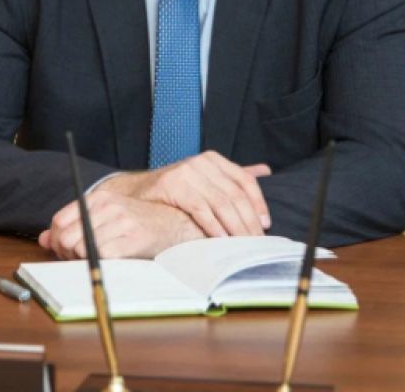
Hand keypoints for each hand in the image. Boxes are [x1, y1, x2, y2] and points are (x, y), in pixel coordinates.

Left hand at [39, 191, 204, 258]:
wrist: (175, 225)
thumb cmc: (138, 223)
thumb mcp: (105, 217)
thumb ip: (73, 225)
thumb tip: (43, 238)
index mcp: (98, 197)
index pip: (58, 221)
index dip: (55, 241)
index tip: (64, 251)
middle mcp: (108, 206)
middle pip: (65, 238)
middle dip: (67, 254)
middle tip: (80, 259)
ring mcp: (121, 222)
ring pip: (80, 249)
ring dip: (83, 261)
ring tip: (97, 259)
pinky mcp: (132, 240)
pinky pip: (100, 256)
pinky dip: (100, 264)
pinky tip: (110, 262)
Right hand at [98, 151, 271, 237]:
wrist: (138, 192)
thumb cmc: (176, 189)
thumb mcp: (206, 178)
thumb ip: (233, 176)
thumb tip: (265, 170)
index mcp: (214, 159)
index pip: (244, 180)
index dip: (258, 203)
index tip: (265, 224)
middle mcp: (202, 161)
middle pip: (235, 194)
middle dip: (248, 221)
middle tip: (256, 241)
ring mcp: (187, 171)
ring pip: (220, 203)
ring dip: (234, 227)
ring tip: (242, 244)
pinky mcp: (174, 185)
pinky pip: (200, 208)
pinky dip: (213, 226)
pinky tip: (221, 239)